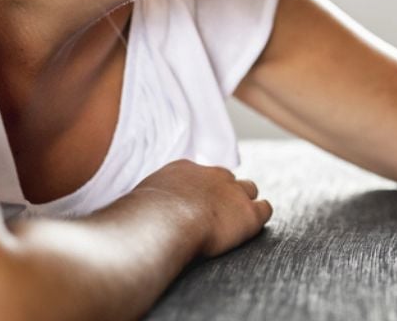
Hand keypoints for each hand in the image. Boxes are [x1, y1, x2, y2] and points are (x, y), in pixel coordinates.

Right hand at [131, 159, 272, 258]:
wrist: (163, 223)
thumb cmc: (142, 219)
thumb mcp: (139, 202)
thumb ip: (146, 203)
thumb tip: (132, 216)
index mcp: (184, 169)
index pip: (199, 175)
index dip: (200, 191)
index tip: (194, 204)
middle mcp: (212, 174)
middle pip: (226, 178)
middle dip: (223, 194)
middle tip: (216, 214)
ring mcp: (233, 191)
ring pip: (249, 189)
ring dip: (243, 203)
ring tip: (236, 220)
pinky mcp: (249, 213)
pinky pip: (265, 208)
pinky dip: (260, 217)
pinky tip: (251, 228)